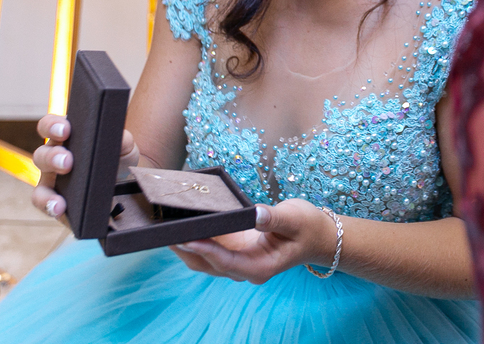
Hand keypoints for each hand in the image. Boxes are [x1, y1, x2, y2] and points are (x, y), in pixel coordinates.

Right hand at [31, 114, 139, 221]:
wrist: (126, 185)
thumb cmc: (117, 158)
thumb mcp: (124, 146)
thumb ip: (122, 139)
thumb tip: (120, 136)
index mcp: (66, 138)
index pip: (50, 127)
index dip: (52, 126)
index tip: (65, 129)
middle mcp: (54, 159)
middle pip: (42, 155)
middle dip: (53, 157)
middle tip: (68, 162)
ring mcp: (53, 183)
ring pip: (40, 187)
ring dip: (47, 192)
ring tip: (59, 199)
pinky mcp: (56, 203)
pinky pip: (46, 207)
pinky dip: (50, 209)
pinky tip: (60, 210)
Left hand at [170, 199, 334, 282]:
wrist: (318, 236)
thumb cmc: (309, 227)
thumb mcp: (296, 218)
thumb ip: (274, 218)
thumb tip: (254, 214)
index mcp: (261, 266)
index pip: (227, 261)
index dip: (206, 250)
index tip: (187, 238)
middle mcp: (246, 269)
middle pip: (209, 265)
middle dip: (186, 250)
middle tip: (165, 231)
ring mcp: (239, 262)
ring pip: (205, 261)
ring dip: (186, 247)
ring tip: (166, 228)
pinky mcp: (235, 252)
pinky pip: (210, 250)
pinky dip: (196, 239)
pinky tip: (184, 225)